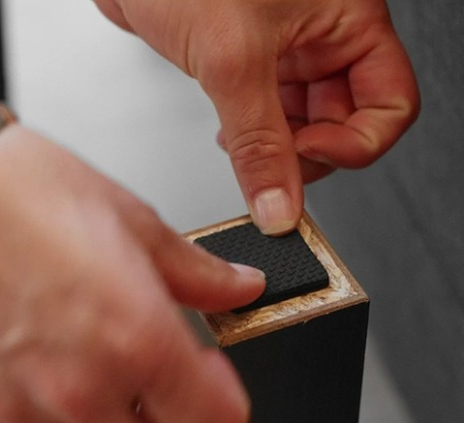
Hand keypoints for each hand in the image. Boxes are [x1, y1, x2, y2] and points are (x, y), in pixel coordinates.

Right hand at [0, 126, 264, 422]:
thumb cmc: (9, 186)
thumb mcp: (124, 215)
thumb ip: (193, 271)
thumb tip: (237, 289)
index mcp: (134, 336)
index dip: (225, 405)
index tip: (215, 377)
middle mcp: (82, 387)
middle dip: (174, 421)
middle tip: (164, 372)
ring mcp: (25, 406)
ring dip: (115, 414)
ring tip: (95, 347)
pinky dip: (58, 404)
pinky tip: (45, 346)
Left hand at [95, 0, 419, 234]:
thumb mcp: (232, 59)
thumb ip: (257, 141)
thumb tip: (278, 203)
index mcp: (347, 20)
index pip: (390, 104)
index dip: (356, 143)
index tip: (307, 154)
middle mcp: (322, 37)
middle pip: (347, 120)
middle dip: (311, 152)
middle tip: (273, 165)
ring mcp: (286, 51)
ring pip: (305, 122)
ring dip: (278, 149)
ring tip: (245, 150)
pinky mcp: (247, 61)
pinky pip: (268, 115)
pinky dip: (252, 137)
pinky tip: (230, 138)